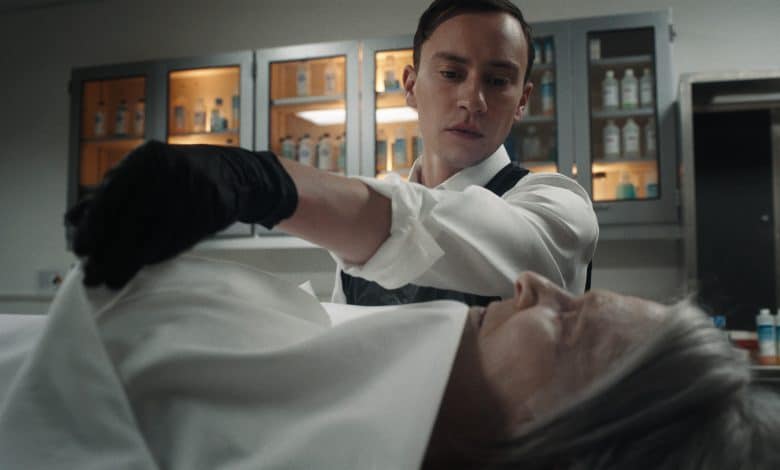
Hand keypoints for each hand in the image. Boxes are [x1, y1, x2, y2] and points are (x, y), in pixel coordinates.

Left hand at [66, 140, 296, 288]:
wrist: (235, 175)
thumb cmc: (181, 173)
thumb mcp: (146, 171)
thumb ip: (112, 191)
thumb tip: (74, 220)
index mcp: (146, 160)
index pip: (111, 197)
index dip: (93, 227)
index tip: (80, 250)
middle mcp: (167, 175)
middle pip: (128, 222)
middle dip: (107, 253)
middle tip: (92, 275)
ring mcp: (189, 196)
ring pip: (150, 238)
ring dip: (128, 264)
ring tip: (112, 280)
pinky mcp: (206, 215)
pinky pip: (172, 244)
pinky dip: (153, 259)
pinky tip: (140, 267)